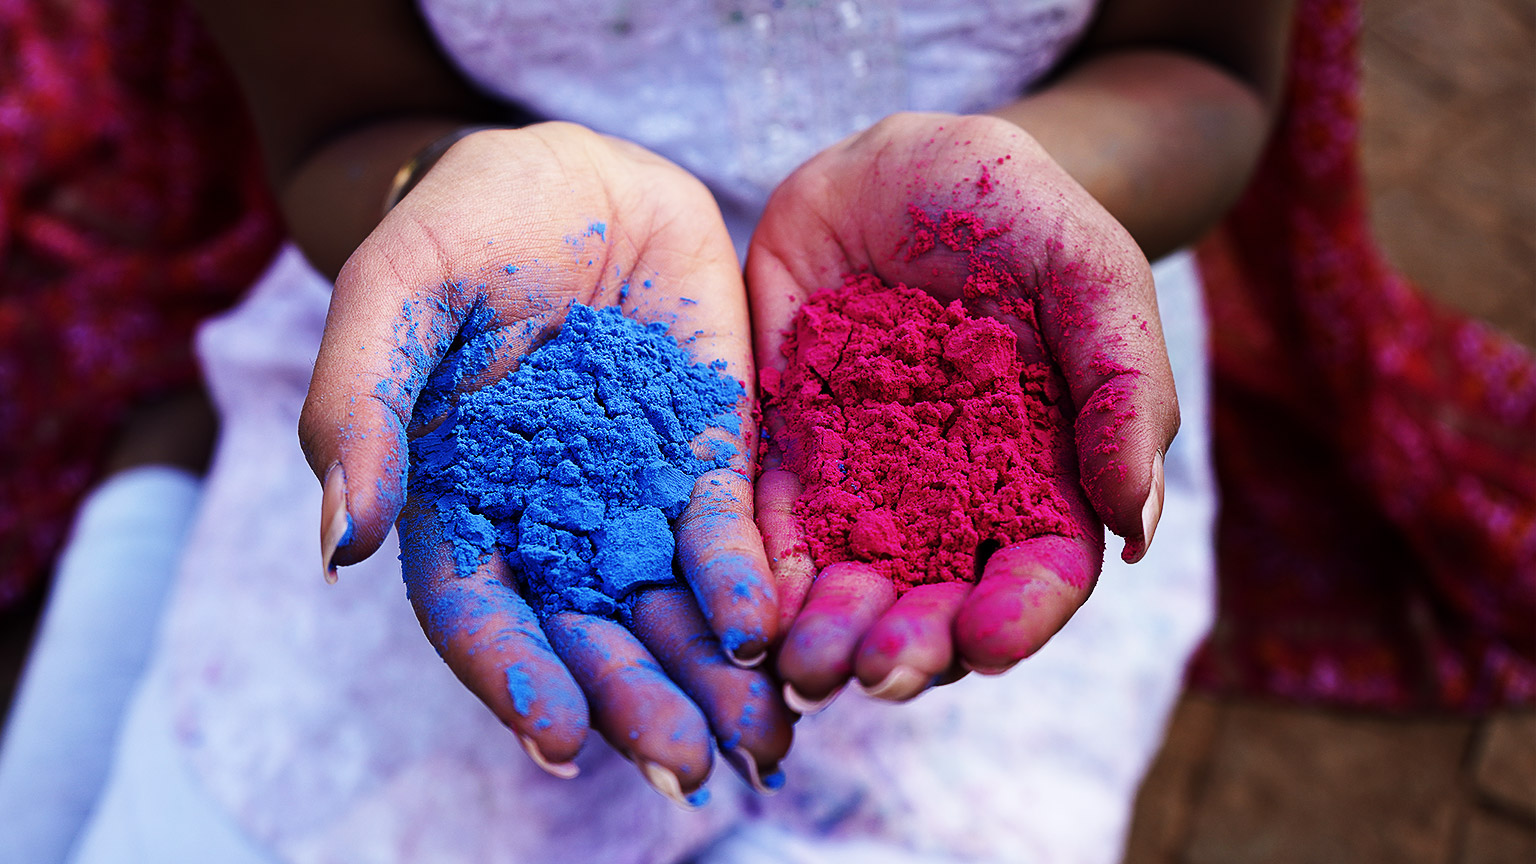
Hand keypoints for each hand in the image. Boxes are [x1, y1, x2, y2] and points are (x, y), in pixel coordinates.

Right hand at [298, 123, 789, 802]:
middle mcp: (549, 521)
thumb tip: (340, 543)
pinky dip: (750, 584)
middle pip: (587, 633)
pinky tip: (771, 633)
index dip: (514, 675)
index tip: (560, 736)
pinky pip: (727, 530)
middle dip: (633, 703)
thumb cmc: (466, 223)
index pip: (479, 609)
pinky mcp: (708, 454)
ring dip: (708, 681)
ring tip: (756, 745)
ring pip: (668, 607)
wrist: (576, 171)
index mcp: (459, 501)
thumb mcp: (395, 292)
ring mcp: (632, 495)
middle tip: (683, 766)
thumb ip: (359, 407)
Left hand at [745, 112, 1178, 707]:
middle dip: (911, 650)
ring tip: (805, 666)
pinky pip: (769, 525)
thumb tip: (1133, 522)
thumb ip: (1123, 384)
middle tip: (876, 673)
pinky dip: (759, 575)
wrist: (895, 164)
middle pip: (938, 601)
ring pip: (850, 584)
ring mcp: (865, 480)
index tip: (987, 644)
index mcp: (1041, 471)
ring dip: (830, 636)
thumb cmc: (1012, 209)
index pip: (1039, 572)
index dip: (1019, 618)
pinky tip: (746, 609)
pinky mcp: (786, 451)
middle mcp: (953, 498)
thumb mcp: (1087, 271)